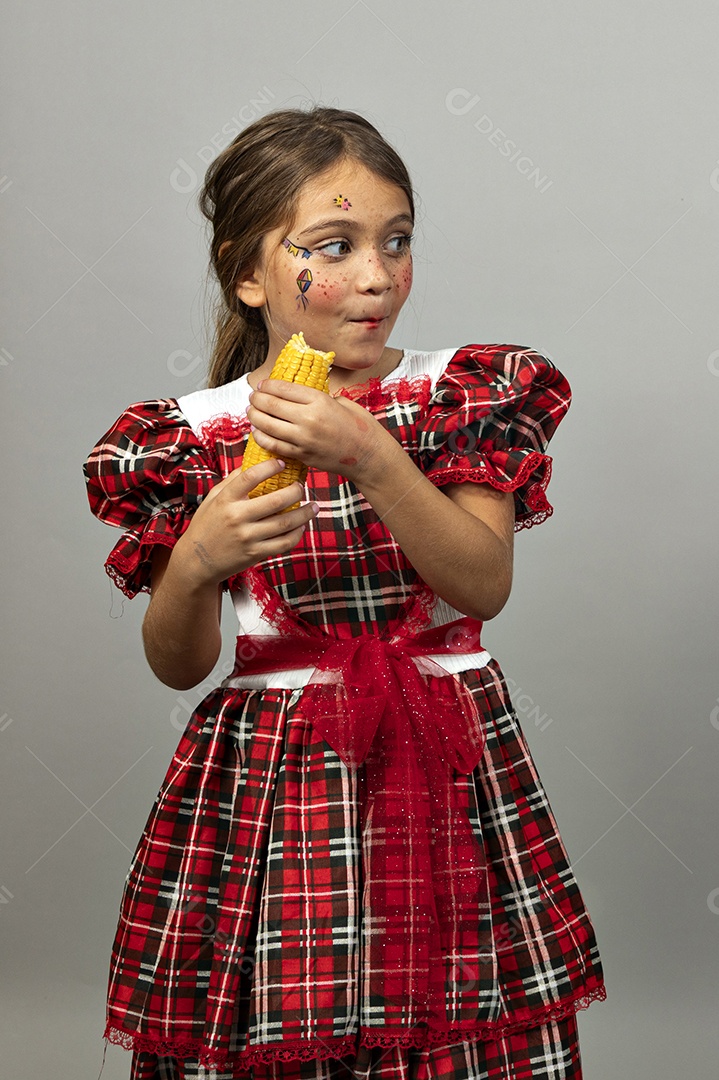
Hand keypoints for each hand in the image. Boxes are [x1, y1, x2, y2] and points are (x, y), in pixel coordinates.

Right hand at [173, 458, 318, 587]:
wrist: (198, 560)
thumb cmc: (206, 525)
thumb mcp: (213, 499)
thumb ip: (232, 482)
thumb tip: (254, 463)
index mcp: (226, 500)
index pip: (250, 476)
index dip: (270, 467)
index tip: (282, 463)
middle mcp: (237, 517)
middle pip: (275, 501)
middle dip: (295, 491)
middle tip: (302, 486)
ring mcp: (247, 537)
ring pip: (284, 523)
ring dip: (304, 514)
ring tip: (314, 506)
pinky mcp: (255, 554)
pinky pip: (283, 543)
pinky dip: (296, 535)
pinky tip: (301, 527)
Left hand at [246, 379, 389, 484]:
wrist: (368, 456)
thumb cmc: (359, 427)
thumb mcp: (341, 402)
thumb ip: (318, 397)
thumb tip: (298, 393)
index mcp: (320, 401)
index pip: (283, 388)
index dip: (267, 385)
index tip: (262, 385)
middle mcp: (309, 419)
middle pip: (271, 405)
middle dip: (257, 399)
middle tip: (253, 397)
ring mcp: (304, 439)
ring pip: (268, 425)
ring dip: (255, 417)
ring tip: (251, 412)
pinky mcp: (302, 455)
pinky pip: (274, 445)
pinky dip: (261, 437)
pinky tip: (258, 432)